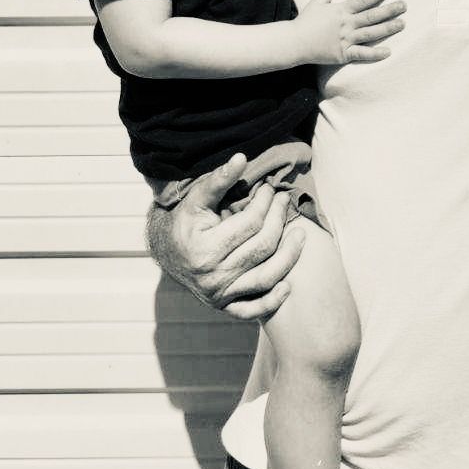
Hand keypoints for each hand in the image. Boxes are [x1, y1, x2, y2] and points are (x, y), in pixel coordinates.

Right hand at [146, 153, 304, 320]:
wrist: (167, 251)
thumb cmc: (185, 220)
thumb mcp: (197, 198)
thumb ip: (219, 179)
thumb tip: (242, 158)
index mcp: (204, 248)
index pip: (250, 223)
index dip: (265, 202)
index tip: (271, 188)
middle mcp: (212, 276)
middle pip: (262, 247)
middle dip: (279, 220)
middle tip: (285, 201)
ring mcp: (219, 295)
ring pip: (266, 276)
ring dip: (289, 256)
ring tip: (301, 235)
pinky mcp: (225, 306)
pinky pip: (253, 310)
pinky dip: (272, 301)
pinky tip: (288, 285)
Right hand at [294, 0, 404, 65]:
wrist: (294, 42)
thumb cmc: (305, 22)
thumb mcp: (315, 4)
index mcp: (341, 10)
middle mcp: (346, 24)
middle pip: (372, 16)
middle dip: (390, 10)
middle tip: (405, 5)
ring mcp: (346, 39)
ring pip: (371, 33)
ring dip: (388, 28)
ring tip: (403, 24)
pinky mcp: (343, 54)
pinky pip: (362, 54)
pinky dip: (375, 53)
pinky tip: (389, 51)